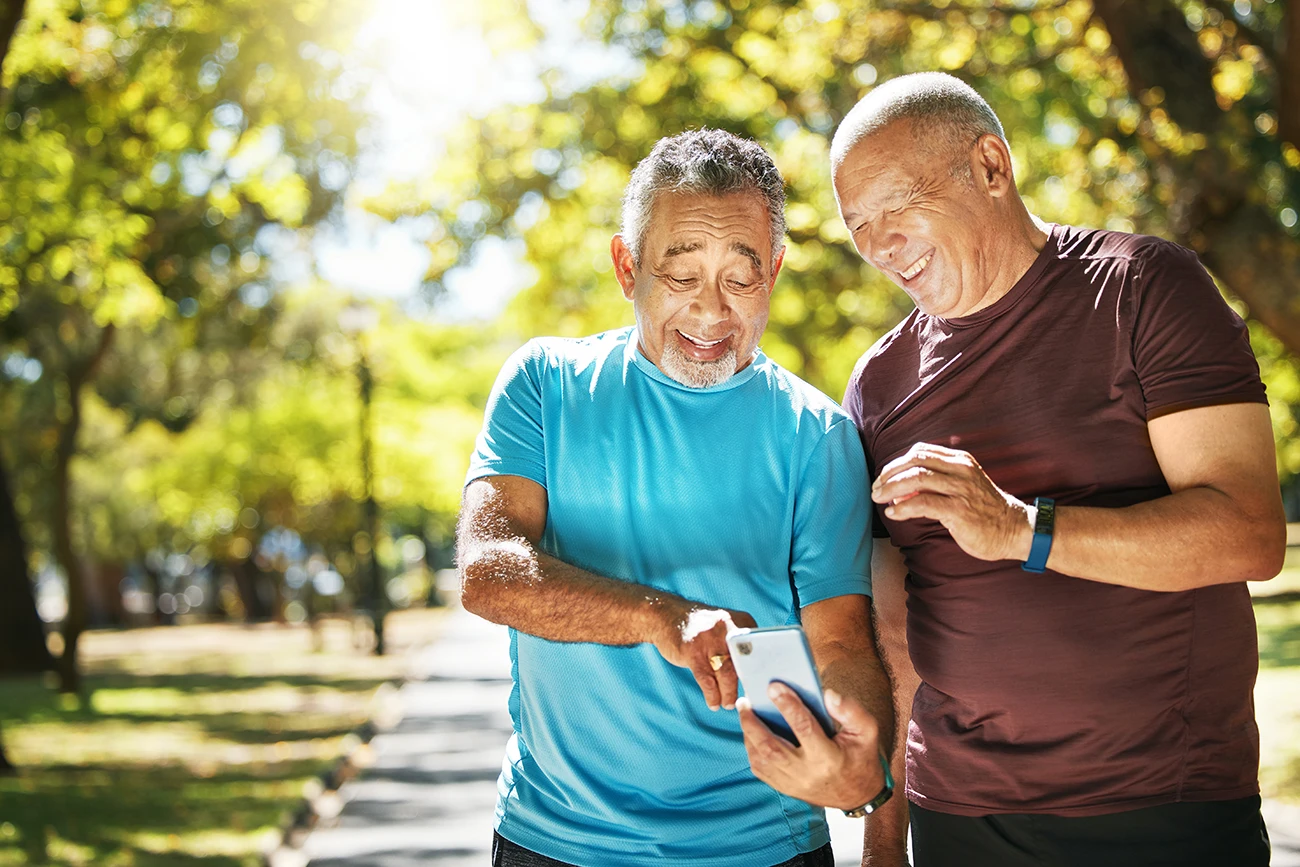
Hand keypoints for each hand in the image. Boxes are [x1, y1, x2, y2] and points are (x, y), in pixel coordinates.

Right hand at [653, 604, 755, 710]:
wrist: (665, 615)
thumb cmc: (701, 629)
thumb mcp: (724, 627)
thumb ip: (741, 644)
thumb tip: (758, 676)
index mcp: (741, 621)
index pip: (760, 650)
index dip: (761, 672)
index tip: (759, 687)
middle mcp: (727, 627)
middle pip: (745, 663)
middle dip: (746, 684)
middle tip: (747, 700)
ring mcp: (708, 639)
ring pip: (726, 674)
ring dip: (729, 694)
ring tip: (728, 704)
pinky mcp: (691, 651)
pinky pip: (706, 680)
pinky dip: (712, 695)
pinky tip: (713, 703)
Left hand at [738, 685, 885, 809]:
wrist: (858, 794)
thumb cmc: (860, 757)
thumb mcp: (866, 731)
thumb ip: (850, 711)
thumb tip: (827, 694)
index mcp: (828, 758)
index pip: (804, 728)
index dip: (788, 705)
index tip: (773, 686)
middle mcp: (807, 773)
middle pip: (771, 747)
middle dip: (753, 723)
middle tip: (744, 702)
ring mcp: (794, 784)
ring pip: (761, 760)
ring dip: (748, 735)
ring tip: (745, 712)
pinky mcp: (786, 789)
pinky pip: (761, 770)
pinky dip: (751, 750)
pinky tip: (750, 733)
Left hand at [872, 442, 1032, 561]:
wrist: (1014, 529)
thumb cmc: (984, 510)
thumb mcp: (962, 487)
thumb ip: (935, 484)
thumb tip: (900, 490)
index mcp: (960, 461)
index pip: (921, 451)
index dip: (897, 462)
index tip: (883, 476)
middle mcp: (960, 470)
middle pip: (915, 461)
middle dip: (890, 473)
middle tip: (875, 488)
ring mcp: (960, 489)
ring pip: (917, 479)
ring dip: (891, 488)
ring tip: (878, 499)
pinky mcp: (959, 510)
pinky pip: (924, 503)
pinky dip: (904, 507)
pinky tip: (894, 513)